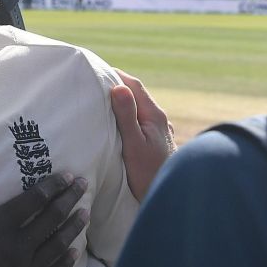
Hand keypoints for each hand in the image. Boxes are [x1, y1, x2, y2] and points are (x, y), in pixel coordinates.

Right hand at [0, 159, 84, 266]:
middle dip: (69, 199)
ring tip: (85, 214)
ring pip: (58, 246)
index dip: (53, 185)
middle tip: (84, 185)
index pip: (34, 200)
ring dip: (73, 228)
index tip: (68, 175)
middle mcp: (18, 248)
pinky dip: (66, 262)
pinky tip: (74, 254)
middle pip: (52, 218)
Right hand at [109, 70, 172, 199]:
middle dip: (117, 85)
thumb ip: (126, 116)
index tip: (96, 69)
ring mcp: (160, 131)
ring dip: (123, 101)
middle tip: (94, 80)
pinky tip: (118, 123)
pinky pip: (140, 121)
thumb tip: (118, 87)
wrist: (172, 197)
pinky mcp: (157, 142)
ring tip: (102, 99)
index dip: (115, 74)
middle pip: (137, 94)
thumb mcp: (133, 145)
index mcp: (153, 115)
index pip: (134, 85)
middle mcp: (159, 119)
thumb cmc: (149, 174)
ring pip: (139, 108)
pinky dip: (128, 115)